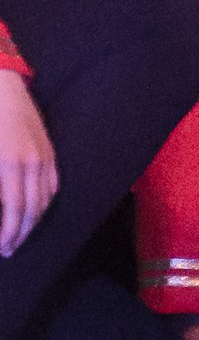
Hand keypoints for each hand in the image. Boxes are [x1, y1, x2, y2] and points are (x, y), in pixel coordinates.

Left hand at [0, 70, 51, 256]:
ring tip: (20, 237)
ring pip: (45, 199)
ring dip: (33, 222)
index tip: (0, 247)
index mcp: (8, 164)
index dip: (7, 233)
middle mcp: (31, 163)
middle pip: (31, 209)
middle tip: (8, 250)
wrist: (2, 88)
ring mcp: (43, 156)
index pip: (13, 210)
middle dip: (19, 234)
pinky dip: (45, 203)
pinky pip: (52, 184)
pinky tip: (35, 212)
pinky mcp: (49, 151)